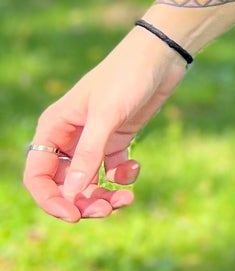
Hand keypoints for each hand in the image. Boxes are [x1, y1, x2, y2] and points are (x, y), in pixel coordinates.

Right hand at [22, 34, 185, 223]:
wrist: (160, 56)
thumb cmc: (126, 76)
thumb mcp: (106, 115)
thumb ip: (89, 155)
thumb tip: (71, 194)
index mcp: (54, 128)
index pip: (38, 175)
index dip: (50, 200)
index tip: (73, 215)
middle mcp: (70, 137)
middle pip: (65, 185)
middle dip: (82, 202)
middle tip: (107, 211)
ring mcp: (94, 140)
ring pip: (89, 182)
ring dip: (104, 196)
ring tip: (126, 199)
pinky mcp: (117, 139)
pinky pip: (113, 171)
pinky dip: (122, 177)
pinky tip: (135, 167)